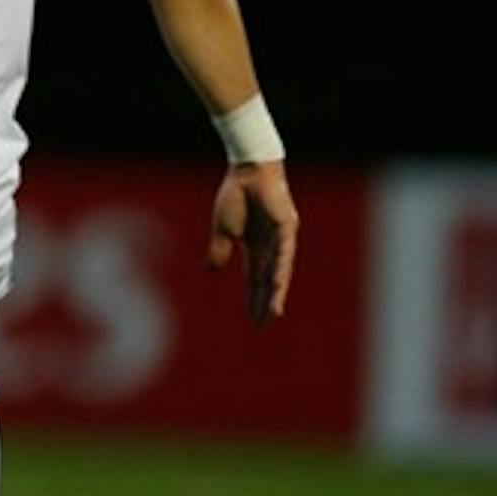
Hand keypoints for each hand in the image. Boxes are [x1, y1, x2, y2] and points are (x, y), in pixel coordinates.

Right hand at [207, 160, 297, 326]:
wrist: (247, 171)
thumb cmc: (235, 194)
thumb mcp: (223, 229)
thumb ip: (219, 250)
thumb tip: (209, 271)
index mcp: (254, 247)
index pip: (254, 279)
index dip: (253, 299)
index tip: (254, 321)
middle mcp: (270, 247)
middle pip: (267, 280)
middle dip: (264, 302)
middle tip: (263, 324)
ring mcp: (280, 239)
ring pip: (278, 271)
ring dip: (276, 293)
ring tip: (274, 313)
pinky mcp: (287, 228)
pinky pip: (284, 254)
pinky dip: (281, 270)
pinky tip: (278, 286)